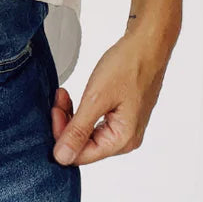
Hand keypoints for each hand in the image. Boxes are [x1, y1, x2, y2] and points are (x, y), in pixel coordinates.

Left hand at [50, 30, 174, 165]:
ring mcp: (125, 128)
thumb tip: (63, 157)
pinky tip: (73, 98)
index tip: (55, 111)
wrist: (147, 44)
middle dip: (65, 124)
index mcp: (122, 140)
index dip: (62, 136)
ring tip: (64, 96)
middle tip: (59, 101)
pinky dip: (81, 111)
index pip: (81, 155)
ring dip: (71, 116)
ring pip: (87, 134)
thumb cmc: (128, 66)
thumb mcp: (96, 99)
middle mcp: (126, 139)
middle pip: (84, 146)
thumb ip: (78, 130)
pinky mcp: (121, 116)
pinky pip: (94, 123)